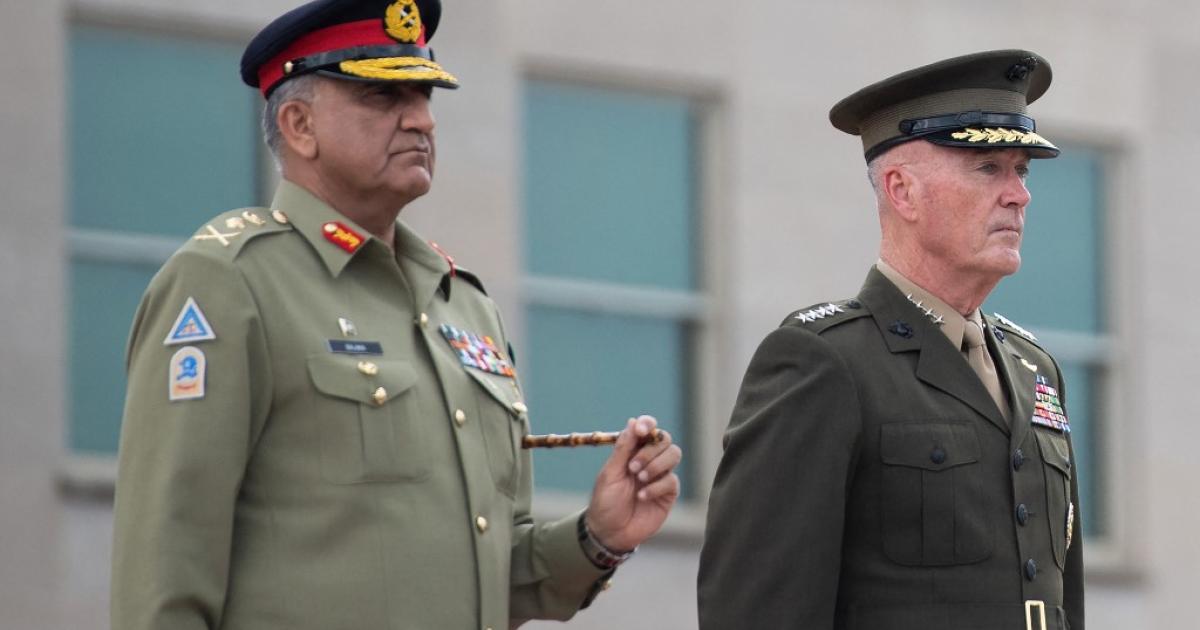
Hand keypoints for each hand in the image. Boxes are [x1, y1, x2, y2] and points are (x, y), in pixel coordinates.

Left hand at [585, 415, 681, 551]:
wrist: (610, 532)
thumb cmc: (606, 501)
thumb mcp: (610, 473)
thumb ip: (623, 448)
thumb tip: (633, 422)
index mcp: (632, 451)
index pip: (647, 428)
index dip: (647, 424)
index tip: (640, 431)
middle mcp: (649, 460)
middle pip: (664, 439)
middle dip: (649, 451)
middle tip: (632, 467)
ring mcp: (660, 475)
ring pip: (674, 454)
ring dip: (655, 465)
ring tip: (639, 479)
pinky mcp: (668, 493)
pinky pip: (671, 480)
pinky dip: (656, 487)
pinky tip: (642, 497)